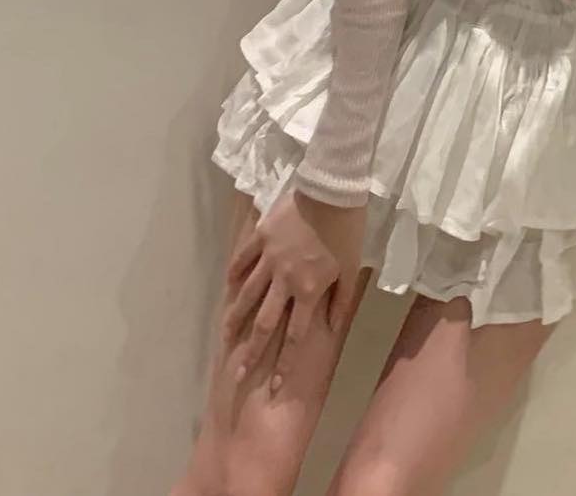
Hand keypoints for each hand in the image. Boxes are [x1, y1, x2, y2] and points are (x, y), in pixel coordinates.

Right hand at [221, 186, 365, 392]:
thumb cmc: (347, 230)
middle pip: (264, 323)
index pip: (295, 336)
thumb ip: (340, 301)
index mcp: (309, 290)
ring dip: (235, 319)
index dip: (285, 363)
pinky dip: (235, 274)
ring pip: (247, 295)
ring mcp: (269, 258)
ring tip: (225, 337)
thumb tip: (331, 329)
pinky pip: (243, 259)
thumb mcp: (351, 269)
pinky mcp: (260, 237)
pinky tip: (228, 287)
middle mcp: (285, 280)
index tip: (273, 386)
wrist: (332, 190)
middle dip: (252, 351)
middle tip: (237, 372)